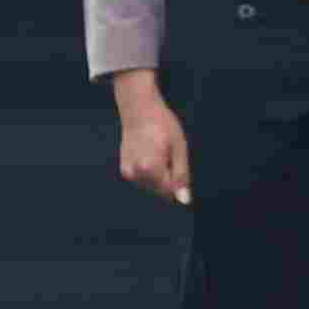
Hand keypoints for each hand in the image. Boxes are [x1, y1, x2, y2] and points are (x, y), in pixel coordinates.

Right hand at [111, 71, 192, 206]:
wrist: (138, 108)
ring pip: (152, 187)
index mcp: (150, 167)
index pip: (170, 191)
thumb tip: (183, 200)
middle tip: (168, 154)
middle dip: (169, 178)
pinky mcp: (125, 169)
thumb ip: (181, 175)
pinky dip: (151, 173)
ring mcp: (128, 172)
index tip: (175, 159)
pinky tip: (151, 155)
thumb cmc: (162, 124)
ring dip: (160, 176)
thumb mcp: (179, 148)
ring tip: (159, 152)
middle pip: (161, 191)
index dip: (179, 179)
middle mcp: (135, 172)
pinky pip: (144, 180)